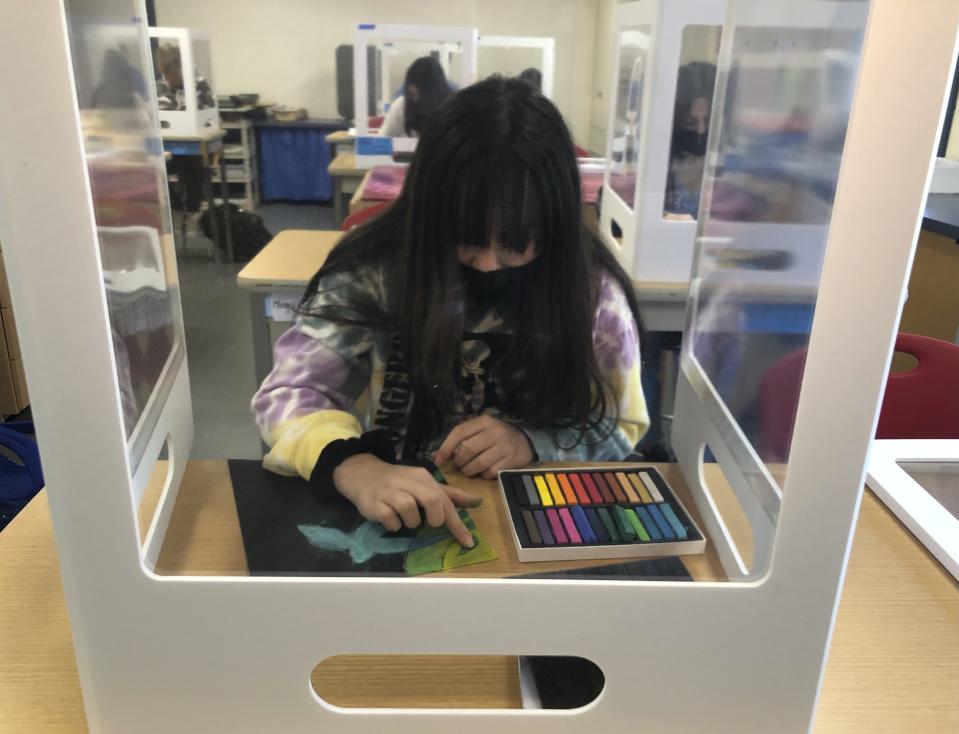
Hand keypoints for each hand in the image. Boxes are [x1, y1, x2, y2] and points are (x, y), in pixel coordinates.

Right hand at [332, 454, 481, 546]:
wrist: (362, 474)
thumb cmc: (399, 482)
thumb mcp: (424, 484)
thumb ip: (450, 495)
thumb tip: (478, 501)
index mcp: (423, 477)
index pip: (445, 500)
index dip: (458, 523)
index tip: (468, 542)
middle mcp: (408, 482)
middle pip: (431, 499)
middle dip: (434, 518)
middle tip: (429, 523)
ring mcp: (390, 492)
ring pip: (409, 509)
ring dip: (412, 522)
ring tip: (406, 520)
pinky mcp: (375, 503)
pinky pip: (390, 519)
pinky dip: (394, 525)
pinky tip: (392, 521)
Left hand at [433, 415, 533, 478]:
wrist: (524, 440)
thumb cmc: (495, 437)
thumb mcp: (478, 432)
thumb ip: (459, 442)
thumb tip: (435, 456)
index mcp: (483, 421)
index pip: (459, 432)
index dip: (446, 447)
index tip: (438, 461)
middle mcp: (495, 431)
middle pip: (468, 449)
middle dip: (459, 461)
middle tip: (459, 465)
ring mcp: (504, 446)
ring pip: (480, 462)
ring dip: (469, 470)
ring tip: (468, 470)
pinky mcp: (511, 460)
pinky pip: (491, 472)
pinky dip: (483, 475)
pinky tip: (483, 472)